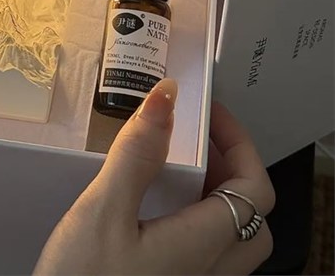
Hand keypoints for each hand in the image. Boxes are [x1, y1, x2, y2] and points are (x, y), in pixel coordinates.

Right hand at [34, 79, 274, 274]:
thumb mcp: (102, 211)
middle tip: (198, 141)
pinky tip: (155, 209)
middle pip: (251, 215)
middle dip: (233, 168)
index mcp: (200, 244)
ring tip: (178, 169)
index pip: (254, 187)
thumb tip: (165, 99)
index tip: (208, 113)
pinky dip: (194, 219)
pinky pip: (203, 252)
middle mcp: (207, 270)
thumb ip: (136, 155)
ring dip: (216, 195)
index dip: (240, 142)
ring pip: (230, 237)